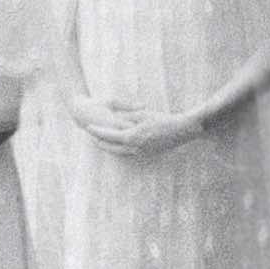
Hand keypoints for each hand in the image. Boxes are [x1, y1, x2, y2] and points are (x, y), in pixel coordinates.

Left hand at [78, 101, 205, 158]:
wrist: (182, 131)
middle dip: (100, 141)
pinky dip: (120, 150)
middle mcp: (135, 147)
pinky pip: (129, 153)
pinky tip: (118, 146)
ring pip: (119, 152)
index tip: (88, 127)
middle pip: (111, 146)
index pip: (109, 135)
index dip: (98, 131)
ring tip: (100, 142)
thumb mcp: (142, 114)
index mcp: (133, 136)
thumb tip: (114, 115)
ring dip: (109, 147)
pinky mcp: (147, 154)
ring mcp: (141, 153)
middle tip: (90, 136)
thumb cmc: (163, 119)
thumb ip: (127, 115)